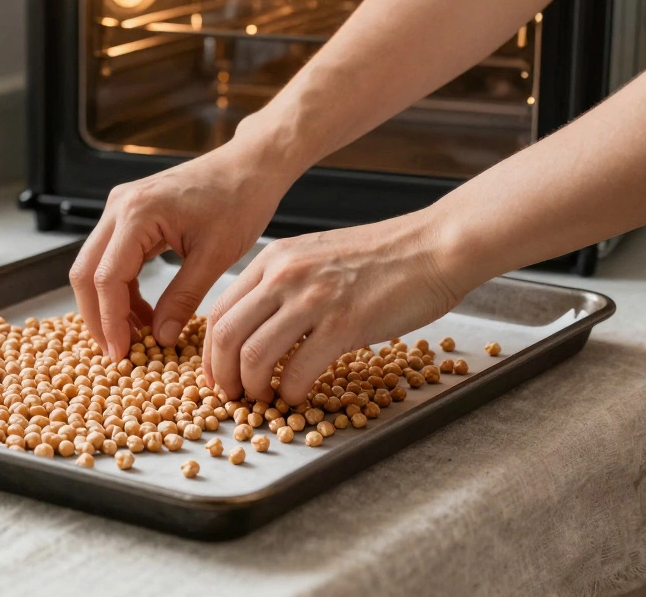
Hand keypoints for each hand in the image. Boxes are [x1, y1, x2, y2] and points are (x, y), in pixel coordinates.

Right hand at [70, 140, 291, 359]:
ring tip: (135, 336)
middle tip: (117, 353)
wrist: (249, 166)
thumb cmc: (239, 200)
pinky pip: (111, 257)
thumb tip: (162, 338)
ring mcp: (120, 208)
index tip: (121, 354)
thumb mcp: (214, 256)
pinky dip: (121, 288)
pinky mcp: (129, 214)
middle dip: (97, 317)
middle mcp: (119, 206)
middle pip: (86, 272)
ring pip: (93, 266)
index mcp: (138, 213)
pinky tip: (143, 312)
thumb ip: (183, 298)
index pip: (107, 278)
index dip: (110, 321)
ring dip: (108, 304)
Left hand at [203, 213, 465, 404]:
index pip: (220, 311)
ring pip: (253, 356)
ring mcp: (313, 298)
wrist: (434, 246)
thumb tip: (258, 324)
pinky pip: (297, 370)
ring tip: (265, 399)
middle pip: (226, 335)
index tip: (217, 376)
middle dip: (221, 376)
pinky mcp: (344, 323)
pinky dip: (290, 392)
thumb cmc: (382, 257)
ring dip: (253, 388)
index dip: (211, 352)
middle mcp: (284, 275)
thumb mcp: (316, 258)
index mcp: (273, 259)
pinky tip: (297, 396)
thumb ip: (283, 284)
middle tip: (232, 397)